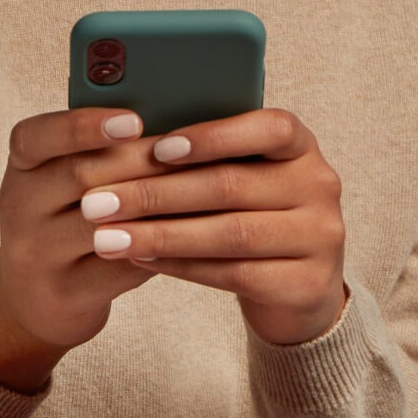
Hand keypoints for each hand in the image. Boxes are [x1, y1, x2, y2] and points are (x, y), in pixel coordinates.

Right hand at [0, 107, 174, 391]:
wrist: (34, 296)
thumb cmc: (68, 217)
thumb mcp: (65, 178)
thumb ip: (103, 148)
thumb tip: (174, 111)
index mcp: (22, 166)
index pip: (35, 137)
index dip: (83, 126)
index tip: (134, 120)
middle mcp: (19, 208)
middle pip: (79, 176)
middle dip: (140, 161)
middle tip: (190, 150)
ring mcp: (37, 256)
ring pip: (100, 226)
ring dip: (154, 205)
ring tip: (199, 187)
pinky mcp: (65, 294)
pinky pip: (119, 268)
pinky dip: (158, 248)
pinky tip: (191, 233)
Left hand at [82, 108, 347, 347]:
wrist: (301, 290)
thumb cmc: (256, 217)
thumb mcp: (246, 177)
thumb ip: (208, 158)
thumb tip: (126, 142)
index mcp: (302, 146)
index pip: (269, 128)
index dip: (213, 137)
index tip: (157, 149)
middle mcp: (320, 185)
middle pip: (232, 185)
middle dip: (157, 193)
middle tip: (98, 201)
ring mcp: (320, 237)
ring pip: (230, 234)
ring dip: (161, 235)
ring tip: (109, 237)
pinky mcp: (308, 284)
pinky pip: (235, 274)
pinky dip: (182, 266)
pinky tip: (142, 260)